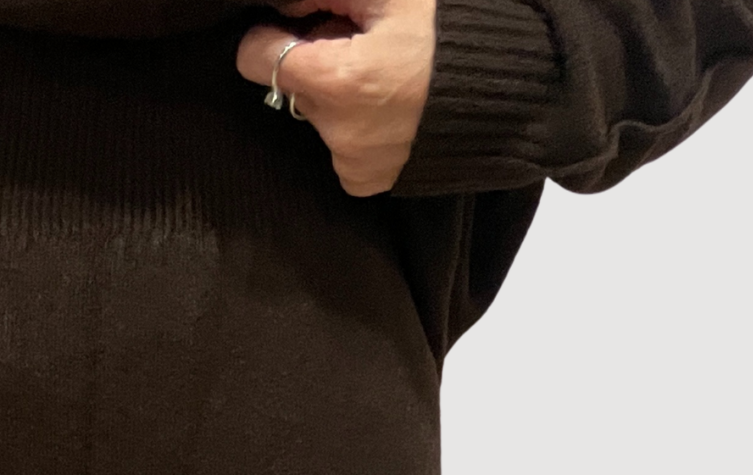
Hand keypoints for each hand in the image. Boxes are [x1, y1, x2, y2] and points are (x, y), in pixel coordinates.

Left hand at [237, 0, 436, 197]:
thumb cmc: (444, 37)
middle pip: (293, 86)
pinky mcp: (363, 180)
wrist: (495, 90)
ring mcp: (351, 162)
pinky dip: (354, 126)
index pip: (257, 60)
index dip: (270, 37)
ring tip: (382, 80)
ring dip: (337, 96)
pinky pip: (337, 146)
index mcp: (338, 82)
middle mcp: (338, 131)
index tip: (292, 28)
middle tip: (360, 49)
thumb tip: (283, 8)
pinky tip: (386, 110)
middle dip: (315, 64)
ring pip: (317, 116)